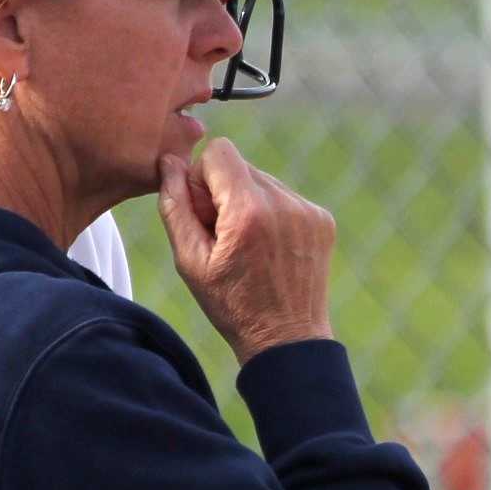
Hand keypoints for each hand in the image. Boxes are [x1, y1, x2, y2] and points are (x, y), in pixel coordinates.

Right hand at [157, 138, 334, 365]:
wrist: (286, 338)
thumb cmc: (231, 305)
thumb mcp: (190, 261)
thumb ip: (175, 206)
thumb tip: (169, 163)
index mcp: (247, 211)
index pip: (219, 151)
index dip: (201, 178)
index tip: (203, 214)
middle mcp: (283, 202)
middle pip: (240, 165)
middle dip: (223, 192)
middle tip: (222, 236)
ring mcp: (307, 210)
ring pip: (262, 180)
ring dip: (247, 203)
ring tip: (247, 246)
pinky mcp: (322, 219)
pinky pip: (285, 197)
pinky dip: (271, 214)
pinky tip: (268, 249)